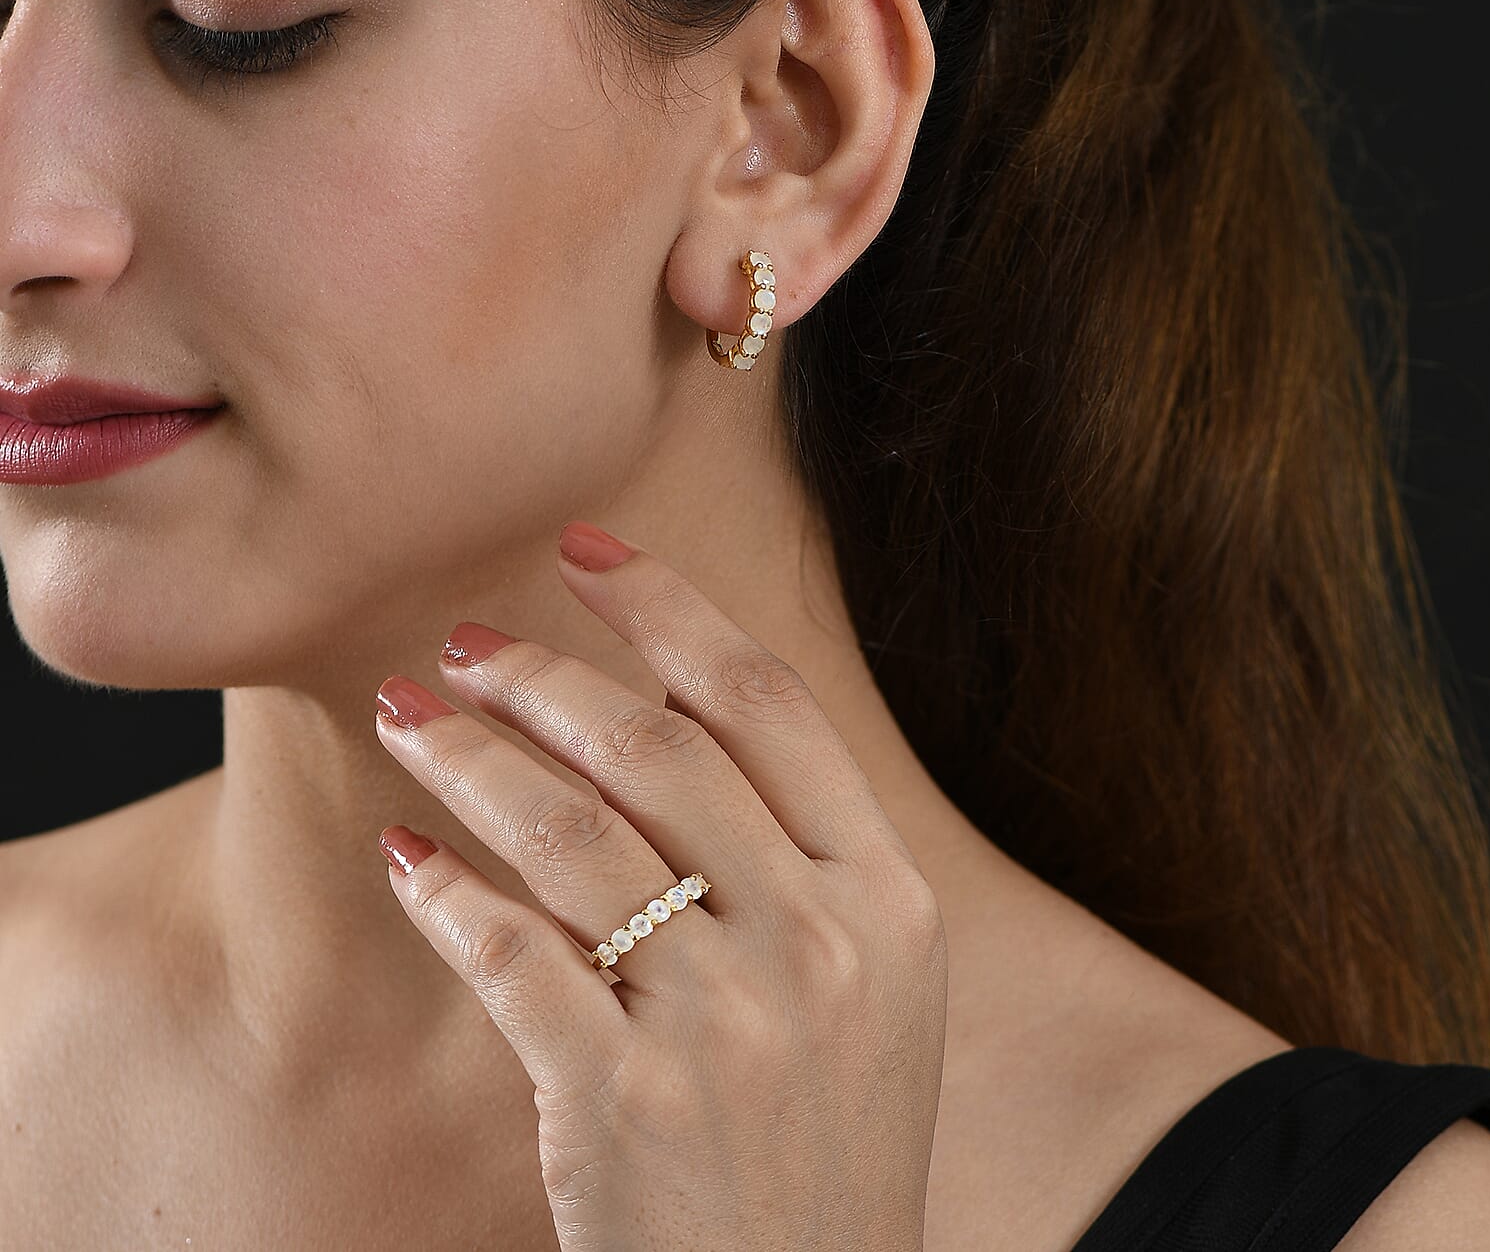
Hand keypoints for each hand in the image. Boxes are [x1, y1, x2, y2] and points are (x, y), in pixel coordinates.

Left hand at [372, 520, 947, 1251]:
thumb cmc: (823, 1139)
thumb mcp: (870, 990)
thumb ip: (795, 859)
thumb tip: (661, 722)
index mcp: (884, 897)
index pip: (767, 701)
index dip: (668, 607)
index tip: (587, 549)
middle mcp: (816, 942)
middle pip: (655, 747)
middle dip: (543, 674)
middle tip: (465, 645)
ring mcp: (725, 1024)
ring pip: (570, 831)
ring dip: (471, 757)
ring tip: (407, 716)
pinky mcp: (626, 1104)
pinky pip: (513, 955)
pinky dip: (448, 895)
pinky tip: (408, 861)